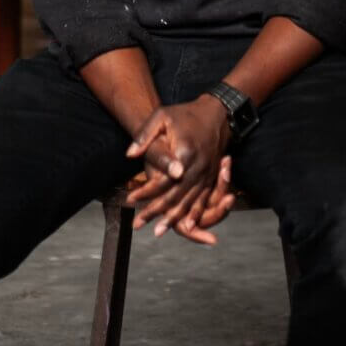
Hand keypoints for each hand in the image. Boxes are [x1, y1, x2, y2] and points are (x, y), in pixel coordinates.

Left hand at [125, 97, 233, 241]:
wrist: (216, 114)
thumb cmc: (185, 115)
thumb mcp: (161, 116)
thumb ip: (144, 136)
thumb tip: (129, 155)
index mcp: (184, 153)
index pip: (162, 180)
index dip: (145, 192)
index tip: (129, 200)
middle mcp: (198, 167)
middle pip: (175, 195)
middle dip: (156, 211)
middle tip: (138, 224)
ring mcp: (207, 173)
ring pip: (189, 201)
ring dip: (173, 218)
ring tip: (157, 231)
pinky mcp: (213, 177)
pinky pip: (204, 200)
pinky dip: (195, 214)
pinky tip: (187, 226)